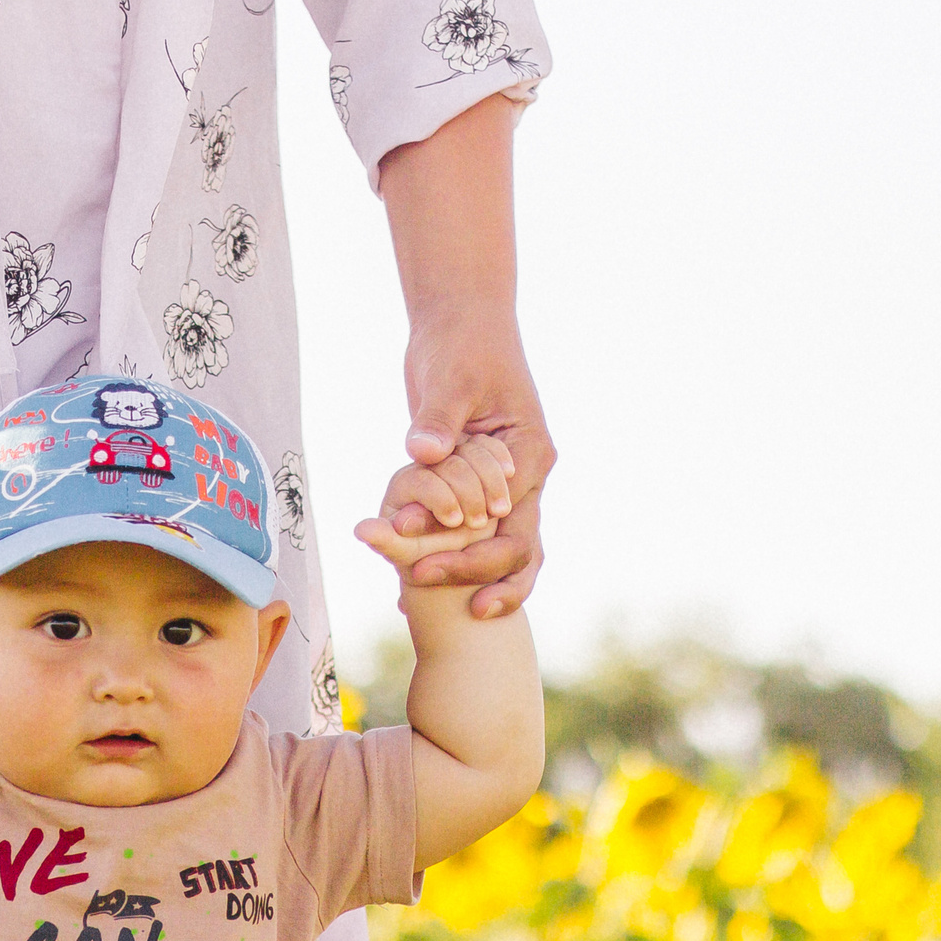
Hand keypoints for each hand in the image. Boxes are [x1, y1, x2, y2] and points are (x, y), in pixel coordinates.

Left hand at [380, 321, 553, 620]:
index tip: (422, 567)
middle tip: (414, 587)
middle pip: (514, 546)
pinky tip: (409, 590)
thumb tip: (422, 452)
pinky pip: (473, 536)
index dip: (468, 549)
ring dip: (471, 580)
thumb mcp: (450, 382)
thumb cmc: (462, 348)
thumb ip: (436, 421)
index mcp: (530, 454)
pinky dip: (451, 561)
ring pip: (504, 550)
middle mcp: (525, 478)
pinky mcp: (480, 489)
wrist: (460, 329)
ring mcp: (507, 486)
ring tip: (420, 611)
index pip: (508, 519)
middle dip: (469, 573)